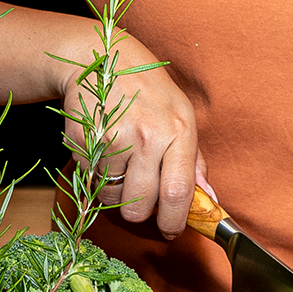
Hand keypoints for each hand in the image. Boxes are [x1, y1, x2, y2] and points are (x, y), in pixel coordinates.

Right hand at [56, 33, 207, 239]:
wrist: (104, 61)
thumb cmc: (150, 92)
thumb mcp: (182, 117)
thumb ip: (194, 162)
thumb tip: (209, 199)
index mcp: (178, 132)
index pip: (179, 193)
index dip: (175, 221)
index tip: (172, 231)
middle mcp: (147, 136)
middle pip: (140, 205)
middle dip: (140, 212)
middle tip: (140, 195)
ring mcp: (112, 138)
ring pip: (112, 197)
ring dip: (115, 192)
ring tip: (121, 164)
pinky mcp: (83, 139)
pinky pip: (89, 180)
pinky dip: (96, 175)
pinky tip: (103, 149)